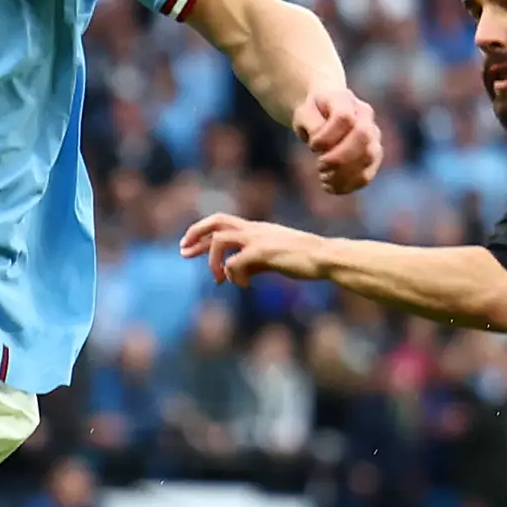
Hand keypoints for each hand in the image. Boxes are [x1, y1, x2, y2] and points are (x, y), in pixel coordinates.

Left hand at [178, 214, 326, 286]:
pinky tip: (246, 286)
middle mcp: (255, 229)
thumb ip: (251, 262)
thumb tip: (233, 273)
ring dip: (213, 261)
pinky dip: (235, 276)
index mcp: (256, 229)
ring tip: (218, 278)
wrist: (324, 257)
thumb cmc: (302, 260)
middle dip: (195, 234)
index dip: (201, 232)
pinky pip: (235, 262)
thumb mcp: (271, 259)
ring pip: (220, 239)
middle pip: (216, 220)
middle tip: (183, 250)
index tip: (187, 245)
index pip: (222, 222)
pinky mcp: (263, 252)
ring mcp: (258, 238)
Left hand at [294, 88, 382, 193]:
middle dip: (340, 158)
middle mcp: (365, 115)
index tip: (312, 145)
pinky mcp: (373, 155)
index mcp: (345, 99)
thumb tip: (322, 147)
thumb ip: (311, 124)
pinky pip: (368, 174)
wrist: (323, 110)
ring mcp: (373, 135)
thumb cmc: (312, 112)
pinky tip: (330, 187)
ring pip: (369, 157)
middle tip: (320, 166)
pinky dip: (349, 185)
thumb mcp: (303, 113)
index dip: (326, 136)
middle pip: (363, 136)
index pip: (344, 118)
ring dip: (344, 174)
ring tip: (323, 179)